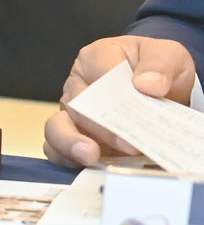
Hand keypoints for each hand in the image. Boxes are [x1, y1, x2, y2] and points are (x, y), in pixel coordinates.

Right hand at [43, 35, 197, 166]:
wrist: (160, 89)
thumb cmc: (156, 69)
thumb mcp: (168, 56)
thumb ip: (159, 65)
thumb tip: (147, 84)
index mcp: (96, 58)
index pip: (98, 70)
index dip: (115, 92)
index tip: (137, 113)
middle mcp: (78, 86)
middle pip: (75, 104)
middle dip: (100, 127)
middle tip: (127, 144)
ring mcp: (74, 114)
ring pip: (57, 127)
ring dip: (70, 143)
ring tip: (89, 156)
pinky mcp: (77, 138)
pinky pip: (58, 149)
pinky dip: (69, 160)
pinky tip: (88, 168)